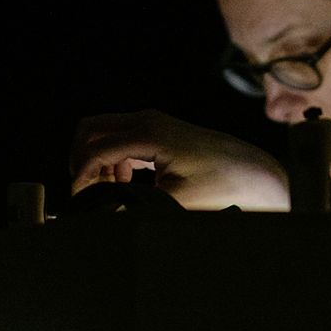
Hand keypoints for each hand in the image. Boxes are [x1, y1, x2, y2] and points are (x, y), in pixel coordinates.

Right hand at [69, 110, 288, 211]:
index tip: (81, 199)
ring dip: (98, 160)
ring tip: (111, 190)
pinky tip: (126, 182)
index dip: (82, 176)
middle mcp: (147, 120)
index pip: (97, 148)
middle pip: (91, 129)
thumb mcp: (175, 201)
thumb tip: (105, 210)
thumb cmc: (220, 184)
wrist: (250, 171)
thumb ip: (135, 203)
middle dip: (82, 160)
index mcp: (149, 133)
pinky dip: (113, 159)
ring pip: (103, 132)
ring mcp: (151, 122)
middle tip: (88, 191)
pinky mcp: (156, 130)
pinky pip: (120, 138)